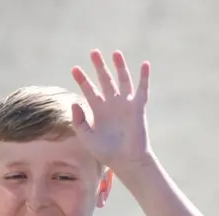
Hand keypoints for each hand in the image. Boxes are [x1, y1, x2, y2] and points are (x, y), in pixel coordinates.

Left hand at [71, 50, 152, 176]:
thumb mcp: (87, 138)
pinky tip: (144, 64)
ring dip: (119, 67)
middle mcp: (111, 105)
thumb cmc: (106, 153)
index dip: (82, 79)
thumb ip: (79, 122)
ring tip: (115, 53)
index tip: (74, 69)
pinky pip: (142, 89)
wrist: (125, 161)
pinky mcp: (137, 107)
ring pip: (122, 80)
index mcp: (98, 111)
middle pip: (104, 80)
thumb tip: (74, 102)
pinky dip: (144, 77)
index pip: (88, 91)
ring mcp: (125, 105)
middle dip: (99, 67)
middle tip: (93, 52)